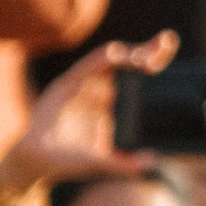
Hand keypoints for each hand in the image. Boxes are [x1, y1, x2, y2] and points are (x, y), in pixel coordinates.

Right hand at [3, 36, 177, 188]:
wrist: (36, 161)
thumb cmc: (70, 157)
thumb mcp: (102, 161)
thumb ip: (125, 163)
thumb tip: (151, 163)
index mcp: (113, 100)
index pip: (139, 75)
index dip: (155, 60)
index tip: (170, 49)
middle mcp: (101, 88)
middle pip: (128, 61)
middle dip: (148, 50)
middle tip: (166, 43)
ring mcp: (83, 85)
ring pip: (108, 59)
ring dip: (127, 54)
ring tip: (143, 57)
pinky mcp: (65, 86)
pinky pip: (85, 68)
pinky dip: (100, 60)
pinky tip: (115, 55)